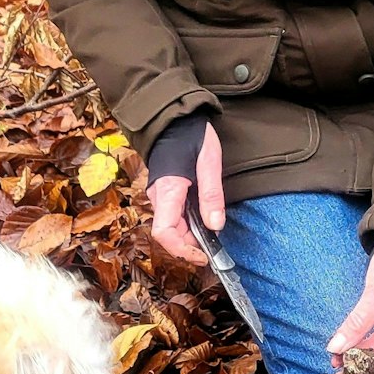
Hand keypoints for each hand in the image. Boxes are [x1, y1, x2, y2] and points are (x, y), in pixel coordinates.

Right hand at [145, 112, 223, 264]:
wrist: (173, 117)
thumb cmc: (191, 135)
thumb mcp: (209, 162)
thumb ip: (211, 195)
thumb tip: (215, 227)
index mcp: (168, 191)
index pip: (164, 233)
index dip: (182, 250)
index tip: (203, 256)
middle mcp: (159, 197)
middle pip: (169, 234)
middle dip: (189, 246)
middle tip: (214, 249)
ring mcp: (161, 196)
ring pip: (171, 227)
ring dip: (189, 236)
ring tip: (211, 236)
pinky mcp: (166, 193)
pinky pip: (174, 216)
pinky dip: (188, 225)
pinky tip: (203, 221)